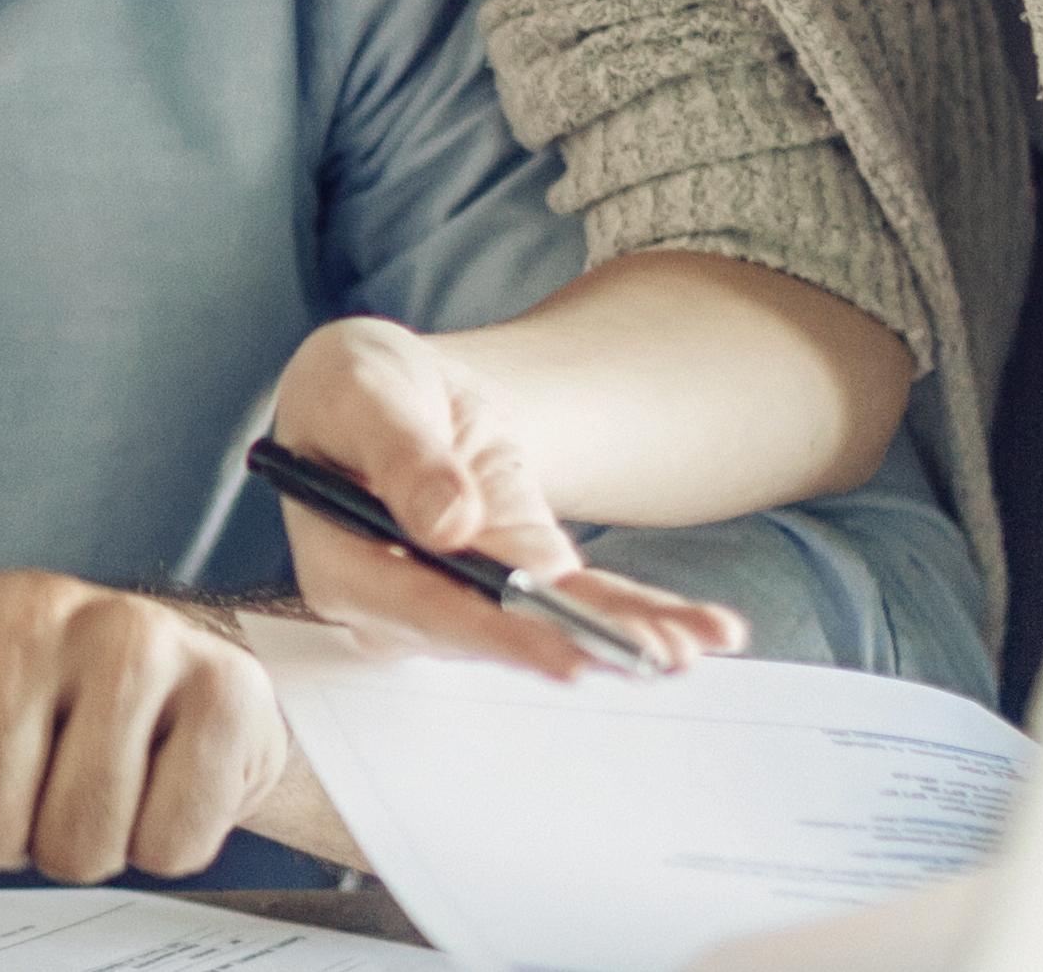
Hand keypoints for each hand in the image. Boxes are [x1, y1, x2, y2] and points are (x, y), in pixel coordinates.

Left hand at [0, 570, 293, 954]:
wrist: (183, 663)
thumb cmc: (24, 695)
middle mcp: (26, 608)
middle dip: (1, 838)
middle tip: (31, 784)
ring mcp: (131, 639)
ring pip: (73, 845)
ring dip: (78, 845)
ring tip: (93, 781)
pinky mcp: (221, 688)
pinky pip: (167, 845)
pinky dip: (161, 844)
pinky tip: (159, 781)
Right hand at [269, 316, 745, 678]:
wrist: (392, 394)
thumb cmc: (358, 387)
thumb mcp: (363, 389)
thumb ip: (399, 453)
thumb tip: (448, 526)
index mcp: (343, 565)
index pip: (422, 610)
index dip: (496, 633)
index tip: (562, 650)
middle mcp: (400, 606)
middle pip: (494, 633)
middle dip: (579, 644)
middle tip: (654, 656)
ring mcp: (459, 604)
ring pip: (544, 625)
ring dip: (621, 637)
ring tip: (692, 643)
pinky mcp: (510, 585)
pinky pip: (572, 603)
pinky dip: (636, 614)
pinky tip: (699, 629)